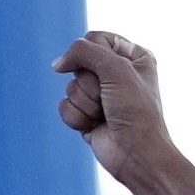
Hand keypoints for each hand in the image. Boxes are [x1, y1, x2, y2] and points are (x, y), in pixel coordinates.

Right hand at [51, 31, 173, 184]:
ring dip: (86, 102)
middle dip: (90, 83)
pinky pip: (65, 105)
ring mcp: (101, 96)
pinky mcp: (88, 115)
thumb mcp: (116, 69)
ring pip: (70, 86)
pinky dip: (78, 117)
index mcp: (134, 58)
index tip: (109, 71)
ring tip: (106, 115)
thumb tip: (57, 65)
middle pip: (79, 63)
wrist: (137, 155)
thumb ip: (83, 51)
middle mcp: (118, 74)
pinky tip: (95, 126)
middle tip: (110, 99)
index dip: (94, 53)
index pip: (96, 38)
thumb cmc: (136, 112)